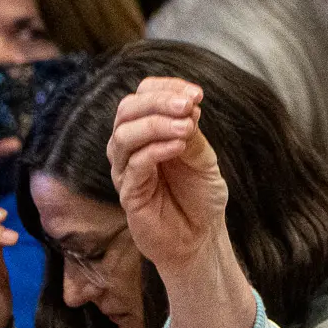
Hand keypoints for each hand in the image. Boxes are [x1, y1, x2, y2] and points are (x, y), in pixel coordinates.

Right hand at [107, 77, 229, 279]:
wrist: (201, 239)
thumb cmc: (200, 197)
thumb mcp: (203, 158)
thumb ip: (192, 133)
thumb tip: (187, 106)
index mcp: (148, 131)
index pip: (143, 95)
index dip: (165, 88)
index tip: (196, 93)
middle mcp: (130, 147)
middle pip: (127, 110)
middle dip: (158, 102)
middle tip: (188, 105)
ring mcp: (125, 170)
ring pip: (124, 135)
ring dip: (156, 124)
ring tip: (186, 126)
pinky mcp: (127, 194)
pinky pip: (135, 164)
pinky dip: (156, 150)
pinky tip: (179, 147)